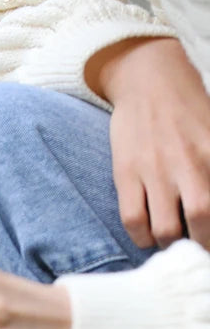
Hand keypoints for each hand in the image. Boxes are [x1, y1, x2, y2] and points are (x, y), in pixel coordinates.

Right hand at [86, 37, 209, 250]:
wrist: (149, 79)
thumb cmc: (188, 108)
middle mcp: (189, 162)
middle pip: (201, 219)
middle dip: (201, 244)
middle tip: (198, 248)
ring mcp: (155, 170)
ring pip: (165, 227)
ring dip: (169, 243)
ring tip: (171, 242)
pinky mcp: (127, 174)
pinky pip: (133, 219)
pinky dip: (141, 237)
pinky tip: (147, 237)